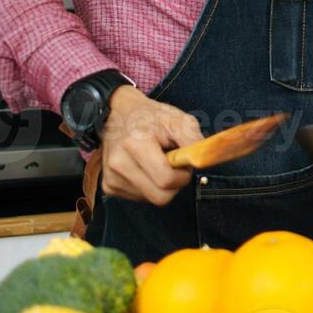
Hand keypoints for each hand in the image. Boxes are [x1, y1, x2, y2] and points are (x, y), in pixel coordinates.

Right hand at [100, 86, 202, 204]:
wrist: (118, 114)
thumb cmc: (150, 116)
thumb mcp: (178, 119)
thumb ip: (193, 140)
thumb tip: (203, 160)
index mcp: (136, 144)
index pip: (166, 180)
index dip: (182, 176)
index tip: (184, 163)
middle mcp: (119, 164)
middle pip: (160, 196)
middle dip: (174, 184)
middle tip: (174, 164)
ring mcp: (112, 177)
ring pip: (151, 198)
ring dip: (161, 184)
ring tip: (157, 161)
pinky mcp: (109, 186)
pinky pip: (141, 197)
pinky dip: (149, 186)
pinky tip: (146, 168)